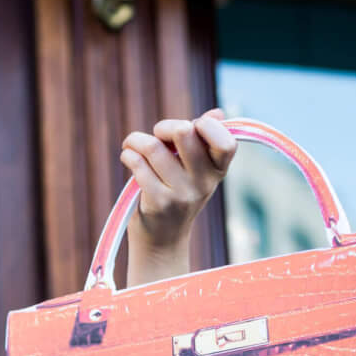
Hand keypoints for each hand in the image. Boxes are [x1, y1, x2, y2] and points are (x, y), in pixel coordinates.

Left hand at [119, 108, 236, 284]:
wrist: (161, 241)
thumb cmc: (176, 195)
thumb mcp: (195, 171)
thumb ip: (203, 142)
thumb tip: (218, 113)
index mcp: (217, 171)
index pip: (227, 142)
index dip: (206, 126)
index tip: (191, 127)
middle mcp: (204, 184)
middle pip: (184, 132)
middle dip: (164, 127)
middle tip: (156, 136)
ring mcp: (181, 195)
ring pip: (154, 147)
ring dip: (136, 141)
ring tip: (132, 146)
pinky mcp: (158, 203)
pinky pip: (138, 164)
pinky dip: (128, 155)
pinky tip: (128, 158)